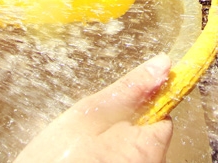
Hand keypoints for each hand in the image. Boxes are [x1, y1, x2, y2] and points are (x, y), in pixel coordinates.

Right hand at [13, 54, 172, 162]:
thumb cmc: (55, 160)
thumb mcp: (89, 114)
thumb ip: (130, 89)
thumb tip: (163, 64)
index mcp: (148, 149)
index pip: (162, 116)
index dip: (138, 106)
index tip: (117, 106)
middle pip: (144, 135)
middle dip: (120, 126)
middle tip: (88, 131)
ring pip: (127, 150)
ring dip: (109, 144)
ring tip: (79, 150)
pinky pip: (117, 162)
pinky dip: (102, 158)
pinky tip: (79, 160)